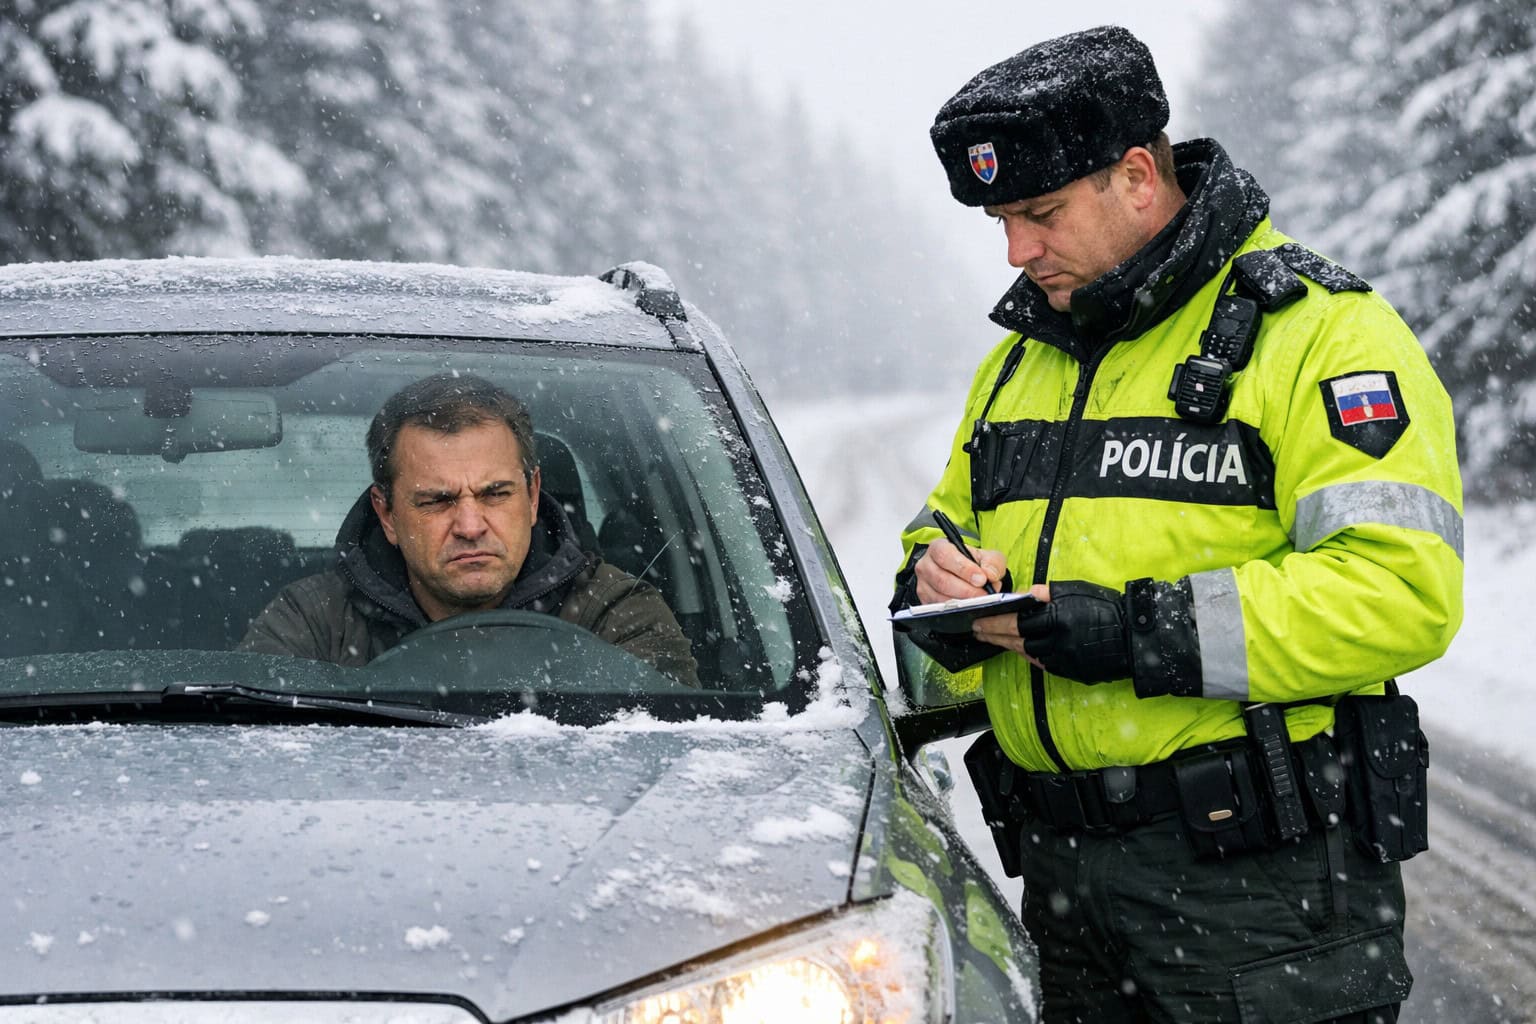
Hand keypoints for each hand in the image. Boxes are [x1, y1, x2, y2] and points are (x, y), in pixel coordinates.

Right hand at [913, 539, 1007, 604]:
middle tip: (984, 595)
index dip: (963, 568)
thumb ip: (992, 563)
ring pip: (939, 597)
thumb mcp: (987, 557)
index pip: (945, 556)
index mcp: (938, 548)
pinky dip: (956, 611)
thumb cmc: (972, 563)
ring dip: (962, 602)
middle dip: (966, 590)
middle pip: (941, 580)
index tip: (981, 579)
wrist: (965, 575)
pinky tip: (969, 608)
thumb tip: (990, 575)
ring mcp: (923, 584)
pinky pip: (938, 608)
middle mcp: (926, 565)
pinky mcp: (925, 600)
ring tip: (979, 602)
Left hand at [974, 581, 1130, 683]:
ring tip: (995, 638)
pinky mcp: (1069, 671)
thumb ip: (1044, 594)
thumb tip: (1021, 596)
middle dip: (993, 636)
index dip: (992, 623)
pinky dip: (1029, 655)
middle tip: (978, 631)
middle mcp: (1056, 642)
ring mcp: (1063, 660)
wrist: (1133, 634)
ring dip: (1009, 646)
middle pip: (1015, 641)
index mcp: (1055, 619)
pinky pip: (1042, 664)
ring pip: (1027, 654)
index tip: (977, 621)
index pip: (1014, 623)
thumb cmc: (1104, 606)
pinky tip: (1020, 647)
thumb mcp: (1073, 590)